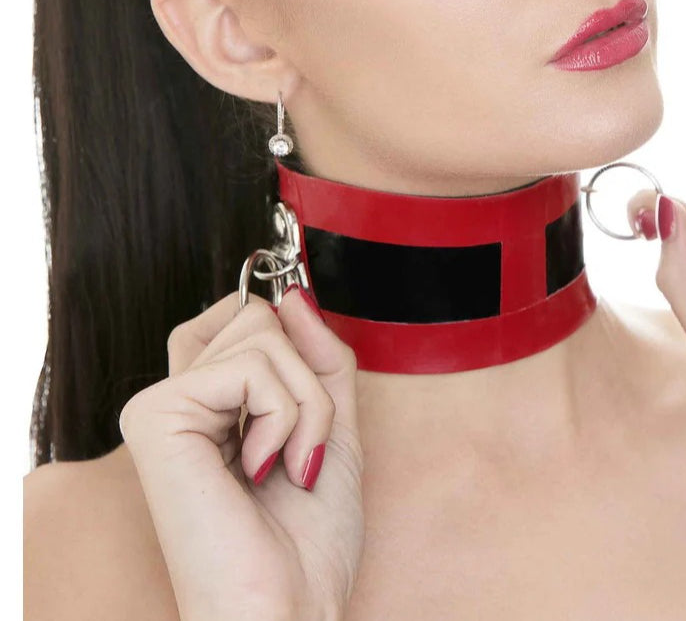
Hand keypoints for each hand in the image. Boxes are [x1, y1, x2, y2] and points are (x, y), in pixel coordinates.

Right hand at [118, 285, 365, 620]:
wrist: (287, 612)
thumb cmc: (307, 541)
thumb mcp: (332, 425)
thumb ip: (317, 355)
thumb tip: (292, 293)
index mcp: (208, 403)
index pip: (245, 316)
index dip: (287, 344)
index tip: (302, 404)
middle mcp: (176, 398)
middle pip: (258, 316)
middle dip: (308, 381)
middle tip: (298, 451)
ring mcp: (160, 405)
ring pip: (263, 332)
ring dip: (306, 406)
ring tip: (286, 466)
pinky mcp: (156, 416)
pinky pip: (253, 366)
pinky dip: (287, 417)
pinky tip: (260, 469)